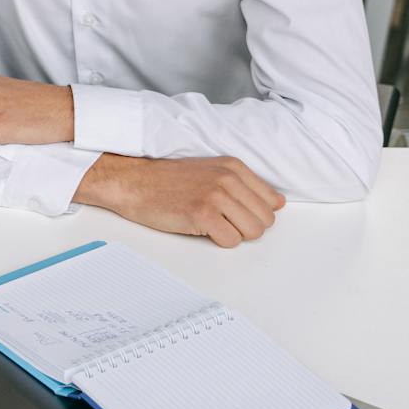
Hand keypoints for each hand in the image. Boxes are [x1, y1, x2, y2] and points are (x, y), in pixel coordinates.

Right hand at [76, 153, 286, 247]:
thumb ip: (243, 185)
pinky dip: (219, 241)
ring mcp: (215, 196)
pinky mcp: (202, 214)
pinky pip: (231, 241)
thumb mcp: (210, 171)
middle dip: (246, 227)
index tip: (235, 213)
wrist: (132, 182)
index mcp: (233, 167)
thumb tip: (276, 204)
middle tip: (221, 222)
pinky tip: (200, 229)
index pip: (272, 201)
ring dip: (234, 235)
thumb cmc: (166, 180)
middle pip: (265, 220)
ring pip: (253, 232)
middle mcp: (228, 178)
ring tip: (211, 225)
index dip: (255, 214)